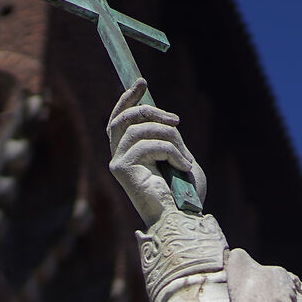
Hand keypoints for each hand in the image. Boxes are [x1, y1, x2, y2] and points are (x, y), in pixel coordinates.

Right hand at [107, 82, 204, 225]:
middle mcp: (118, 157)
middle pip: (124, 118)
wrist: (183, 218)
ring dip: (167, 136)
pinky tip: (182, 166)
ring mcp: (117, 162)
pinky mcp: (121, 169)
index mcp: (129, 153)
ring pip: (139, 130)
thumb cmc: (184, 194)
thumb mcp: (178, 155)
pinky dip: (170, 151)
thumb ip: (167, 136)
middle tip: (175, 119)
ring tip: (185, 155)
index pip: (120, 119)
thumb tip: (163, 116)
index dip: (128, 98)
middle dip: (148, 110)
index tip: (141, 82)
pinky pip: (146, 145)